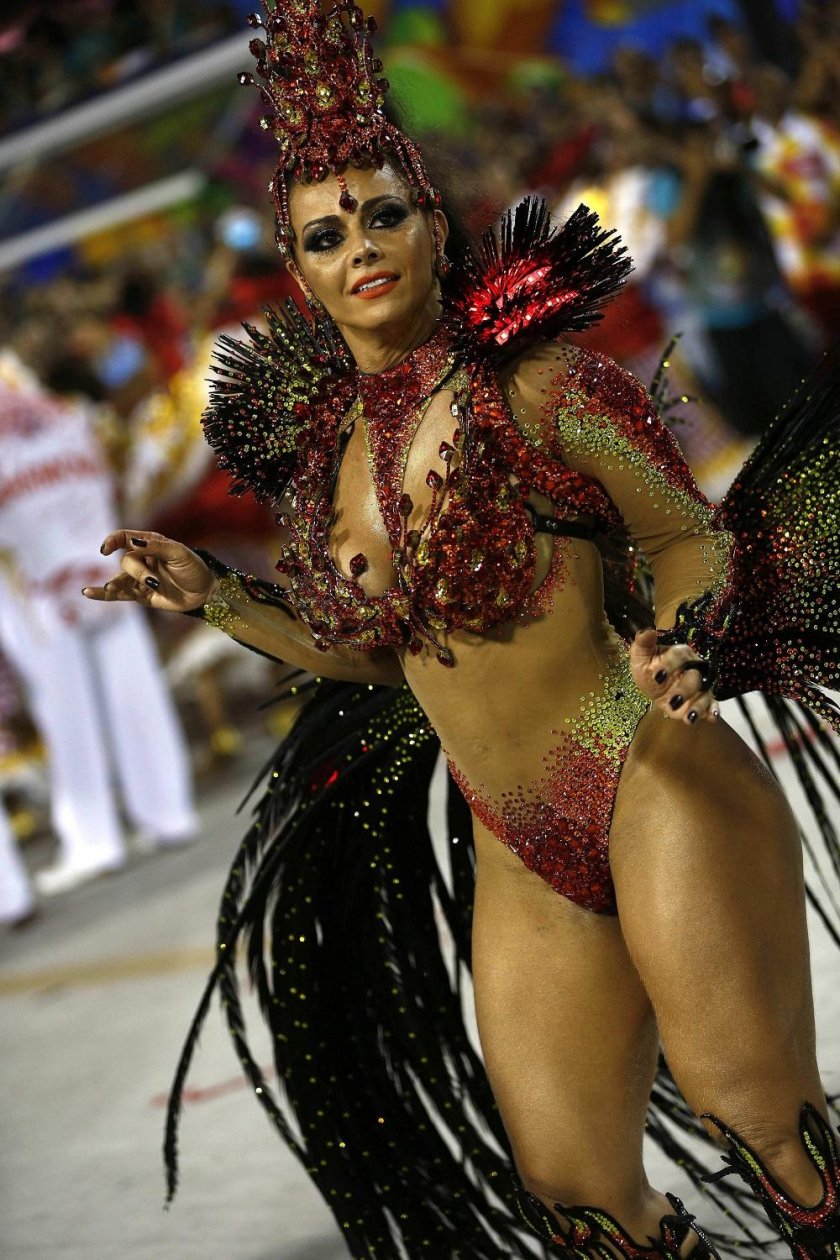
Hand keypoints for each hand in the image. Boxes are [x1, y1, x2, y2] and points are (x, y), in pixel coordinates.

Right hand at [82, 530, 216, 613]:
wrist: (205, 592)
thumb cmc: (194, 568)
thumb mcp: (179, 553)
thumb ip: (156, 547)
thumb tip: (132, 541)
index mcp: (150, 543)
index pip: (124, 537)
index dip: (113, 541)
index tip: (106, 549)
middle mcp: (142, 558)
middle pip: (127, 562)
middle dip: (138, 572)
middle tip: (155, 581)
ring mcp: (140, 578)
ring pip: (121, 579)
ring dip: (117, 584)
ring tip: (111, 587)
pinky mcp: (141, 595)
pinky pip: (119, 594)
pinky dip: (104, 594)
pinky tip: (88, 593)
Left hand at [630, 628, 719, 726]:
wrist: (653, 687)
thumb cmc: (648, 668)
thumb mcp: (640, 657)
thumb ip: (643, 643)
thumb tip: (647, 630)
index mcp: (680, 654)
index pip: (679, 655)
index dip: (669, 664)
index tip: (656, 675)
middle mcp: (694, 668)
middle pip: (695, 676)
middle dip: (685, 689)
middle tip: (673, 700)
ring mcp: (699, 685)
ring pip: (704, 693)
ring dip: (698, 706)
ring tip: (690, 717)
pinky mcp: (702, 700)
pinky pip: (711, 704)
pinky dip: (712, 711)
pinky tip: (711, 718)